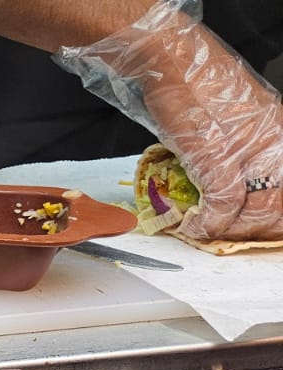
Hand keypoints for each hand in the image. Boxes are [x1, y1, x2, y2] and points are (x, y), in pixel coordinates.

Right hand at [58, 0, 282, 241]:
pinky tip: (195, 225)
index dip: (273, 218)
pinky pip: (220, 205)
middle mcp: (272, 142)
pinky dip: (206, 222)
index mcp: (280, 133)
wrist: (170, 60)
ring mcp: (246, 152)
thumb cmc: (194, 81)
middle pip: (277, 205)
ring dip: (229, 230)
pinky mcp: (216, 158)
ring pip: (254, 211)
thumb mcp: (234, 115)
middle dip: (254, 229)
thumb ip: (240, 147)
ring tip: (208, 231)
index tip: (257, 229)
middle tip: (230, 235)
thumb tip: (229, 182)